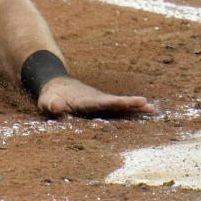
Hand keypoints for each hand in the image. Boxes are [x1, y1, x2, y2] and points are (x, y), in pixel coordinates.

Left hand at [36, 76, 155, 116]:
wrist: (56, 87)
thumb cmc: (51, 97)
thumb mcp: (47, 101)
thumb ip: (51, 104)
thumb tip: (55, 107)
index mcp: (85, 101)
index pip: (101, 103)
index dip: (115, 103)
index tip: (127, 102)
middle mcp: (97, 100)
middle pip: (115, 103)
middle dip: (130, 104)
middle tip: (148, 104)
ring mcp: (101, 103)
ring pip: (119, 106)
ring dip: (135, 108)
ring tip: (153, 109)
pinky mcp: (102, 107)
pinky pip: (118, 110)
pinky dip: (130, 112)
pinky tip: (144, 114)